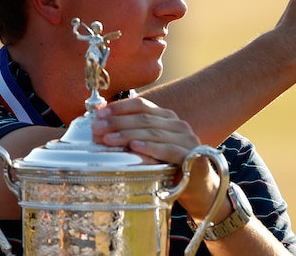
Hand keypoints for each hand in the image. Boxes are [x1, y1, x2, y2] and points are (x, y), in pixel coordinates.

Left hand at [91, 98, 219, 216]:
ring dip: (128, 134)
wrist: (198, 189)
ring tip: (108, 139)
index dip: (119, 108)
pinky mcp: (193, 156)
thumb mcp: (149, 148)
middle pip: (144, 118)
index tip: (99, 114)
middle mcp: (177, 125)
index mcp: (166, 118)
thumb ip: (131, 135)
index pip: (141, 105)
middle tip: (97, 129)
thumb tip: (102, 123)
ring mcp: (186, 139)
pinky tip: (134, 147)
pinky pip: (168, 150)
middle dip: (117, 122)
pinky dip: (150, 148)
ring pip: (153, 132)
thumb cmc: (169, 168)